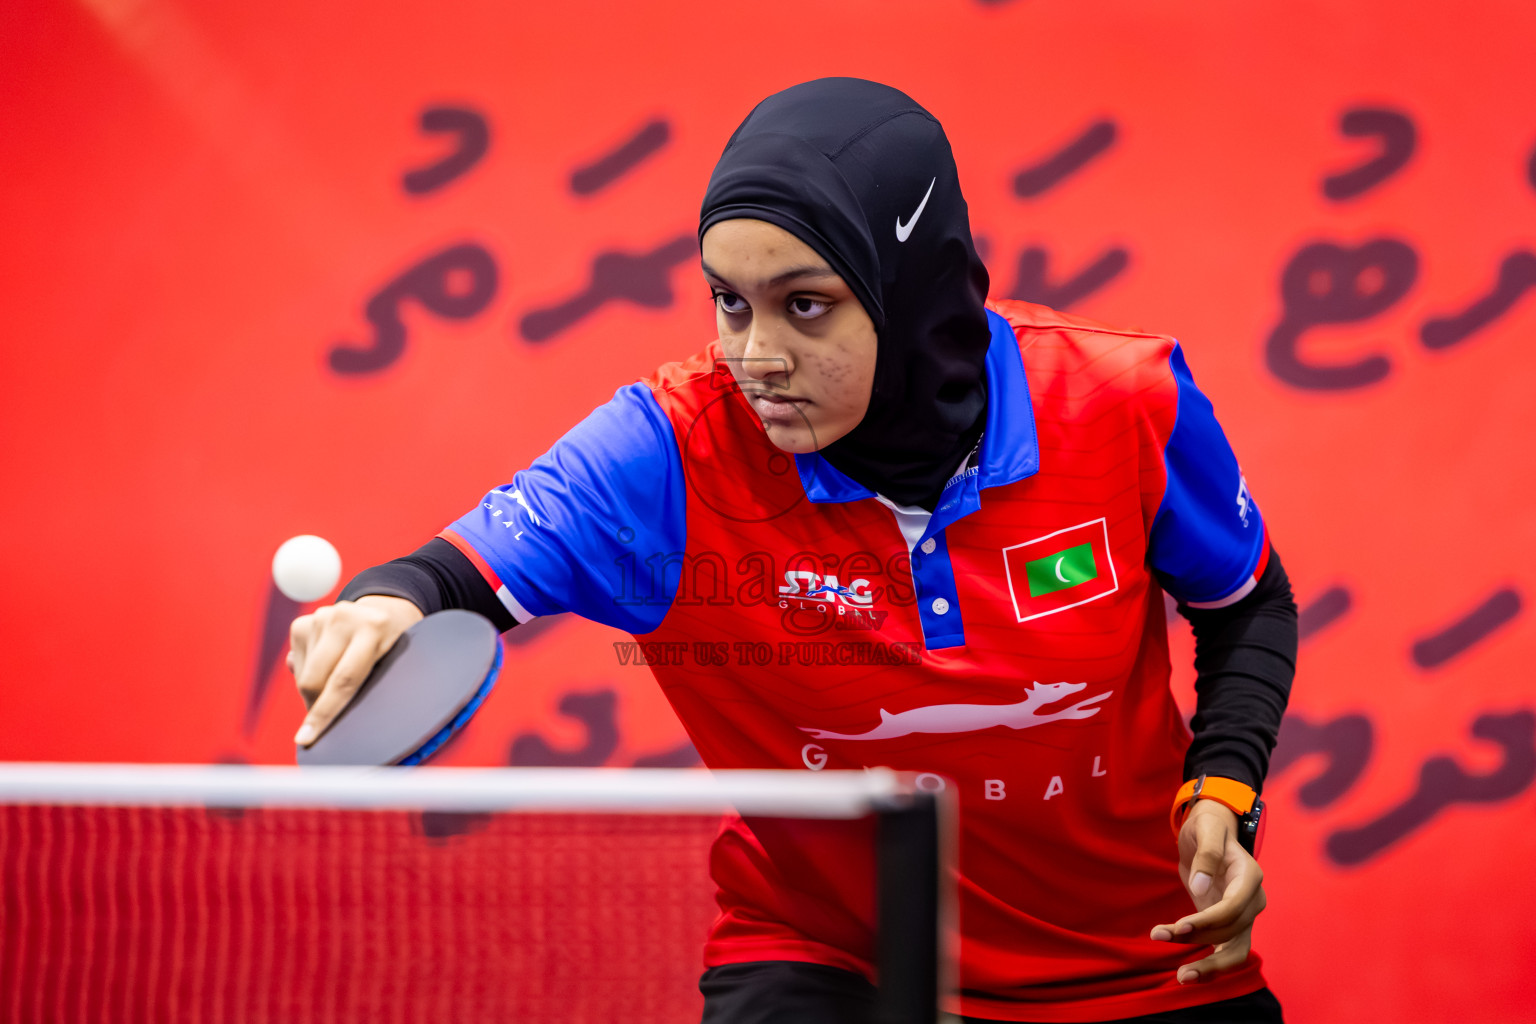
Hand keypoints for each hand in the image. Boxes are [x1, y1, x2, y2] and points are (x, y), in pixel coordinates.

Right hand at [288, 595, 423, 746]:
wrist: (384, 612)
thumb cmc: (394, 648)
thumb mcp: (398, 662)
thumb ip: (377, 686)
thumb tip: (334, 723)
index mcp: (375, 628)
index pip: (344, 680)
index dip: (324, 713)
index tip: (306, 739)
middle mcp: (344, 618)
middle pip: (315, 681)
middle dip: (317, 708)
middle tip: (329, 720)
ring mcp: (321, 618)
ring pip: (303, 677)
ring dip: (313, 693)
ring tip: (337, 687)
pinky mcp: (302, 623)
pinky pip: (296, 665)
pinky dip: (308, 676)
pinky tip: (330, 667)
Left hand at [1148, 799, 1265, 984]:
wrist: (1211, 831)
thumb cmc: (1208, 825)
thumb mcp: (1206, 828)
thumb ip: (1206, 854)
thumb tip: (1201, 886)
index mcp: (1250, 876)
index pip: (1233, 906)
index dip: (1207, 920)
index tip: (1179, 927)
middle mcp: (1252, 900)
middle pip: (1231, 931)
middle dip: (1197, 939)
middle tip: (1160, 937)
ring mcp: (1244, 915)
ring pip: (1234, 950)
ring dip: (1208, 965)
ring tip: (1180, 977)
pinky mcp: (1230, 924)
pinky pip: (1226, 951)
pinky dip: (1211, 965)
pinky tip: (1190, 975)